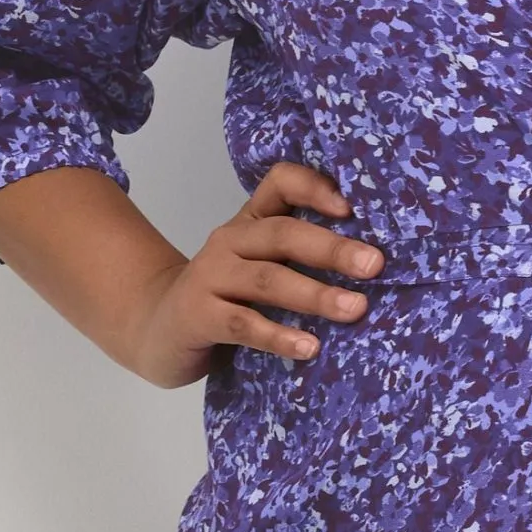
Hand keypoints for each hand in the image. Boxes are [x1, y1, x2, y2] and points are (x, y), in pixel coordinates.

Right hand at [123, 160, 383, 388]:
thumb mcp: (260, 266)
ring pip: (268, 280)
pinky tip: (309, 348)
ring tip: (354, 309)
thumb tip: (373, 264)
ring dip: (314, 294)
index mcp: (252, 221)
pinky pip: (243, 324)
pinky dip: (278, 336)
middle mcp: (230, 240)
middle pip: (283, 233)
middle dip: (332, 249)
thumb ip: (302, 258)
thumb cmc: (227, 297)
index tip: (353, 208)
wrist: (157, 328)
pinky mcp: (198, 315)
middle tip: (375, 265)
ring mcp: (211, 276)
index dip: (316, 188)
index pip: (281, 183)